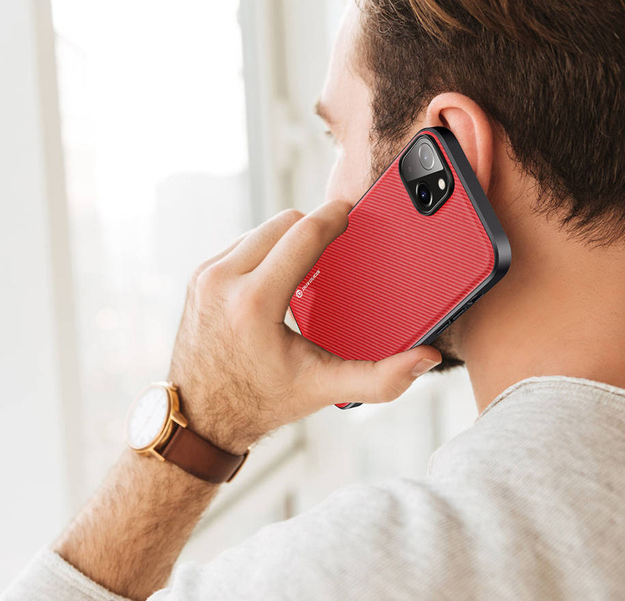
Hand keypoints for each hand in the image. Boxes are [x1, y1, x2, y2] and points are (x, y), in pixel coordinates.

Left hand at [168, 200, 441, 454]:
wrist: (199, 419)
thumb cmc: (257, 402)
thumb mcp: (322, 389)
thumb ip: (379, 377)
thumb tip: (422, 360)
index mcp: (254, 302)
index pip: (301, 234)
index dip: (332, 216)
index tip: (349, 210)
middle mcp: (223, 281)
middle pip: (282, 222)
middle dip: (312, 227)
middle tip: (335, 243)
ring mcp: (206, 276)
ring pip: (260, 229)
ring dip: (288, 237)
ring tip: (309, 262)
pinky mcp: (199, 277)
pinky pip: (242, 244)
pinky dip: (266, 250)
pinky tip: (279, 275)